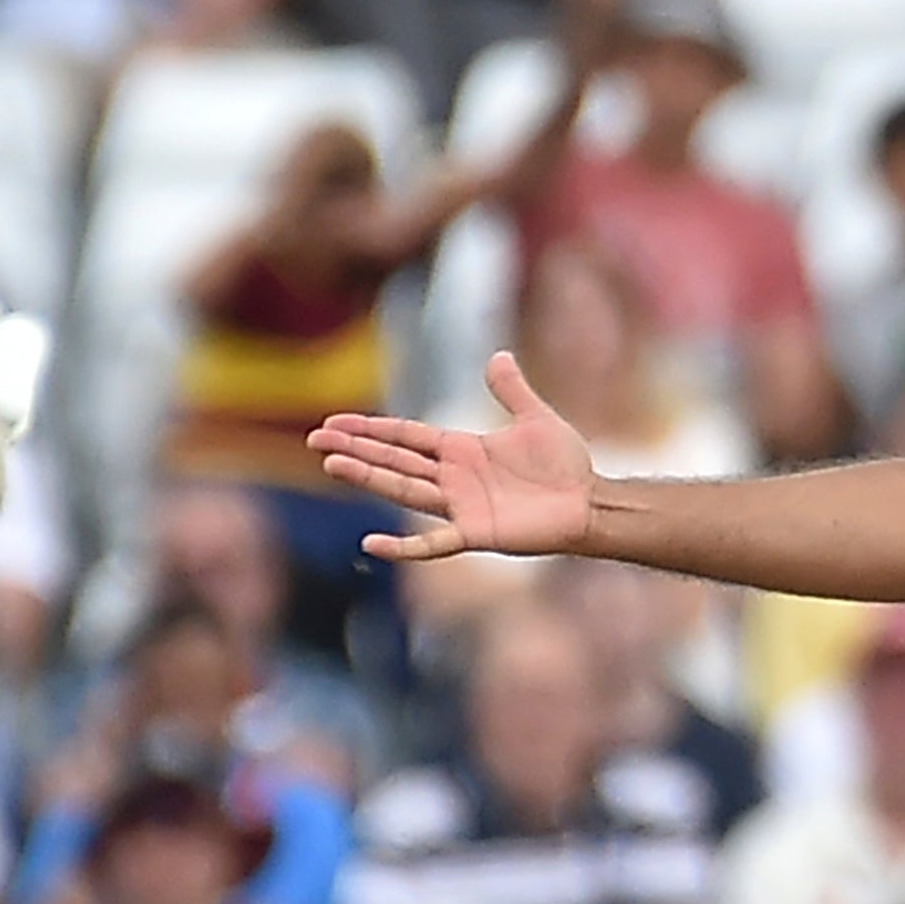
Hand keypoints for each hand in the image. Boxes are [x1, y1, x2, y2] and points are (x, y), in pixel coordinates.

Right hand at [316, 356, 595, 561]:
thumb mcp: (536, 417)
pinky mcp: (475, 533)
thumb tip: (498, 356)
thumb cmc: (565, 464)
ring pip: (403, 489)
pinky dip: (403, 547)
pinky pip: (433, 543)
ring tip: (332, 464)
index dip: (370, 428)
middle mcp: (453, 477)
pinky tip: (371, 544)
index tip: (334, 421)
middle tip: (315, 439)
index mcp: (461, 448)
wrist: (589, 502)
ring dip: (369, 477)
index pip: (405, 435)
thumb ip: (512, 389)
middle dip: (356, 448)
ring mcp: (460, 506)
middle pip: (394, 459)